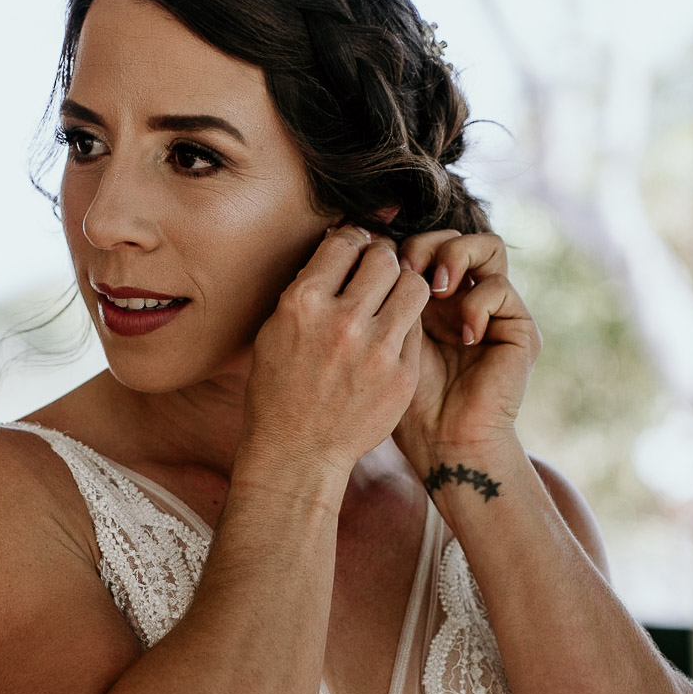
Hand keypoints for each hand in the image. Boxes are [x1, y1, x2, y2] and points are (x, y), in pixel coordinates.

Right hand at [242, 224, 430, 480]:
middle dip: (381, 260)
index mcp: (303, 304)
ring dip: (403, 286)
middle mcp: (343, 321)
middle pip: (384, 257)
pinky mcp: (403, 375)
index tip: (355, 251)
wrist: (297, 452)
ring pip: (413, 286)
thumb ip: (307, 289)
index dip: (353, 241)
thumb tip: (337, 248)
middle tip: (378, 274)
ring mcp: (377, 350)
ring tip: (393, 300)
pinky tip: (391, 338)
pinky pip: (417, 329)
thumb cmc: (280, 390)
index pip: (345, 242)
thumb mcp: (275, 331)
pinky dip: (405, 327)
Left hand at [391, 229, 540, 477]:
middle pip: (455, 235)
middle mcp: (464, 298)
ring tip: (435, 289)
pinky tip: (462, 336)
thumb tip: (372, 245)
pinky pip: (501, 288)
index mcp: (430, 300)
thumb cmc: (405, 404)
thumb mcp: (386, 342)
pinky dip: (476, 303)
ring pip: (488, 246)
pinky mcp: (519, 329)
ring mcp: (494, 311)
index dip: (403, 245)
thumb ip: (387, 298)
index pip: (424, 243)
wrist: (443, 445)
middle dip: (428, 244)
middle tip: (408, 271)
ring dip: (456, 257)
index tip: (380, 269)